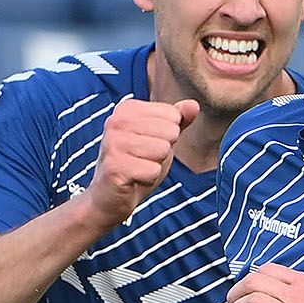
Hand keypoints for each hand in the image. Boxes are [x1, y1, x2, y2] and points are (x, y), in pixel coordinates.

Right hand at [83, 95, 198, 228]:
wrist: (109, 197)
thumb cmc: (136, 166)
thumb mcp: (160, 139)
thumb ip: (177, 121)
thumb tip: (194, 105)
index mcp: (127, 109)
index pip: (173, 115)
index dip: (168, 137)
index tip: (147, 146)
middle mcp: (116, 121)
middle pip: (170, 131)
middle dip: (163, 152)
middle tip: (143, 160)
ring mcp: (113, 143)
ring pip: (163, 150)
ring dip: (155, 166)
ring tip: (138, 169)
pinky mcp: (114, 166)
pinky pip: (153, 170)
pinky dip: (148, 179)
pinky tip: (133, 180)